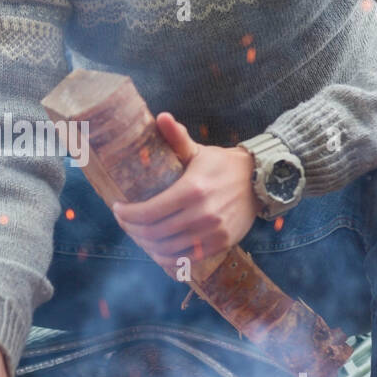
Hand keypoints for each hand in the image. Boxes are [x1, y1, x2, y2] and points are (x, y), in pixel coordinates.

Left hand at [112, 113, 256, 269]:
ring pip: (167, 249)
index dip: (127, 214)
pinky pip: (186, 259)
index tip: (117, 208)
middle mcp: (203, 214)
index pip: (149, 212)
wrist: (258, 181)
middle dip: (132, 229)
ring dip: (146, 245)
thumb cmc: (222, 165)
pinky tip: (157, 249)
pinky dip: (166, 258)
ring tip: (137, 234)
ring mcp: (212, 232)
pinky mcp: (220, 244)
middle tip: (124, 221)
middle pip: (154, 233)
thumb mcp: (198, 151)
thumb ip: (177, 137)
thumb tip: (161, 117)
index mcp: (193, 189)